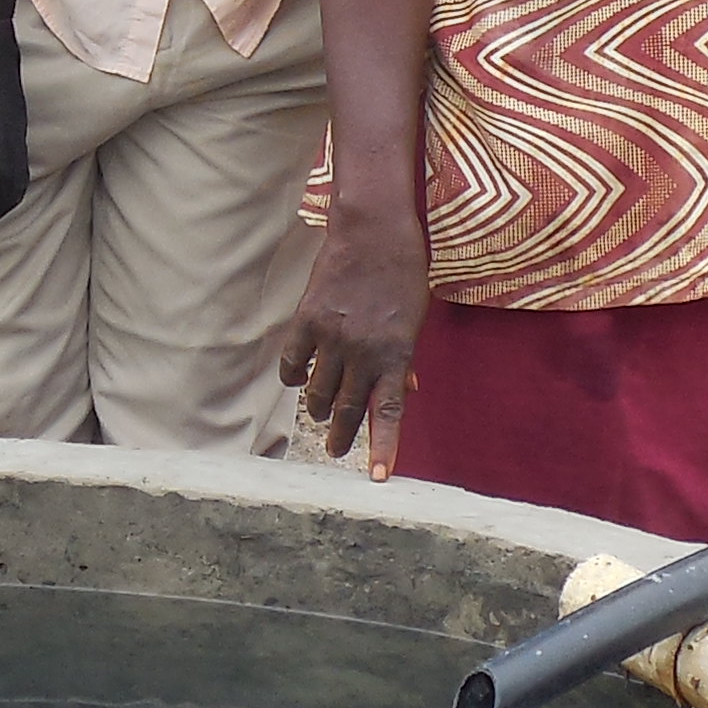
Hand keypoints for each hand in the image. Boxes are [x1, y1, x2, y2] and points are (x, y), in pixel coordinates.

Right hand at [283, 203, 429, 478]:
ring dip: (319, 409)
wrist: (374, 230)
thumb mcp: (414, 319)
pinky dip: (295, 378)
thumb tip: (405, 391)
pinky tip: (300, 379)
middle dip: (341, 438)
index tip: (378, 477)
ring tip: (322, 412)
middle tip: (337, 451)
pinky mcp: (306, 320)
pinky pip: (292, 364)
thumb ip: (405, 358)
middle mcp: (362, 351)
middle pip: (346, 410)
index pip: (388, 412)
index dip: (383, 447)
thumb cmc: (403, 273)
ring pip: (316, 394)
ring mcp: (332, 337)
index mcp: (396, 353)